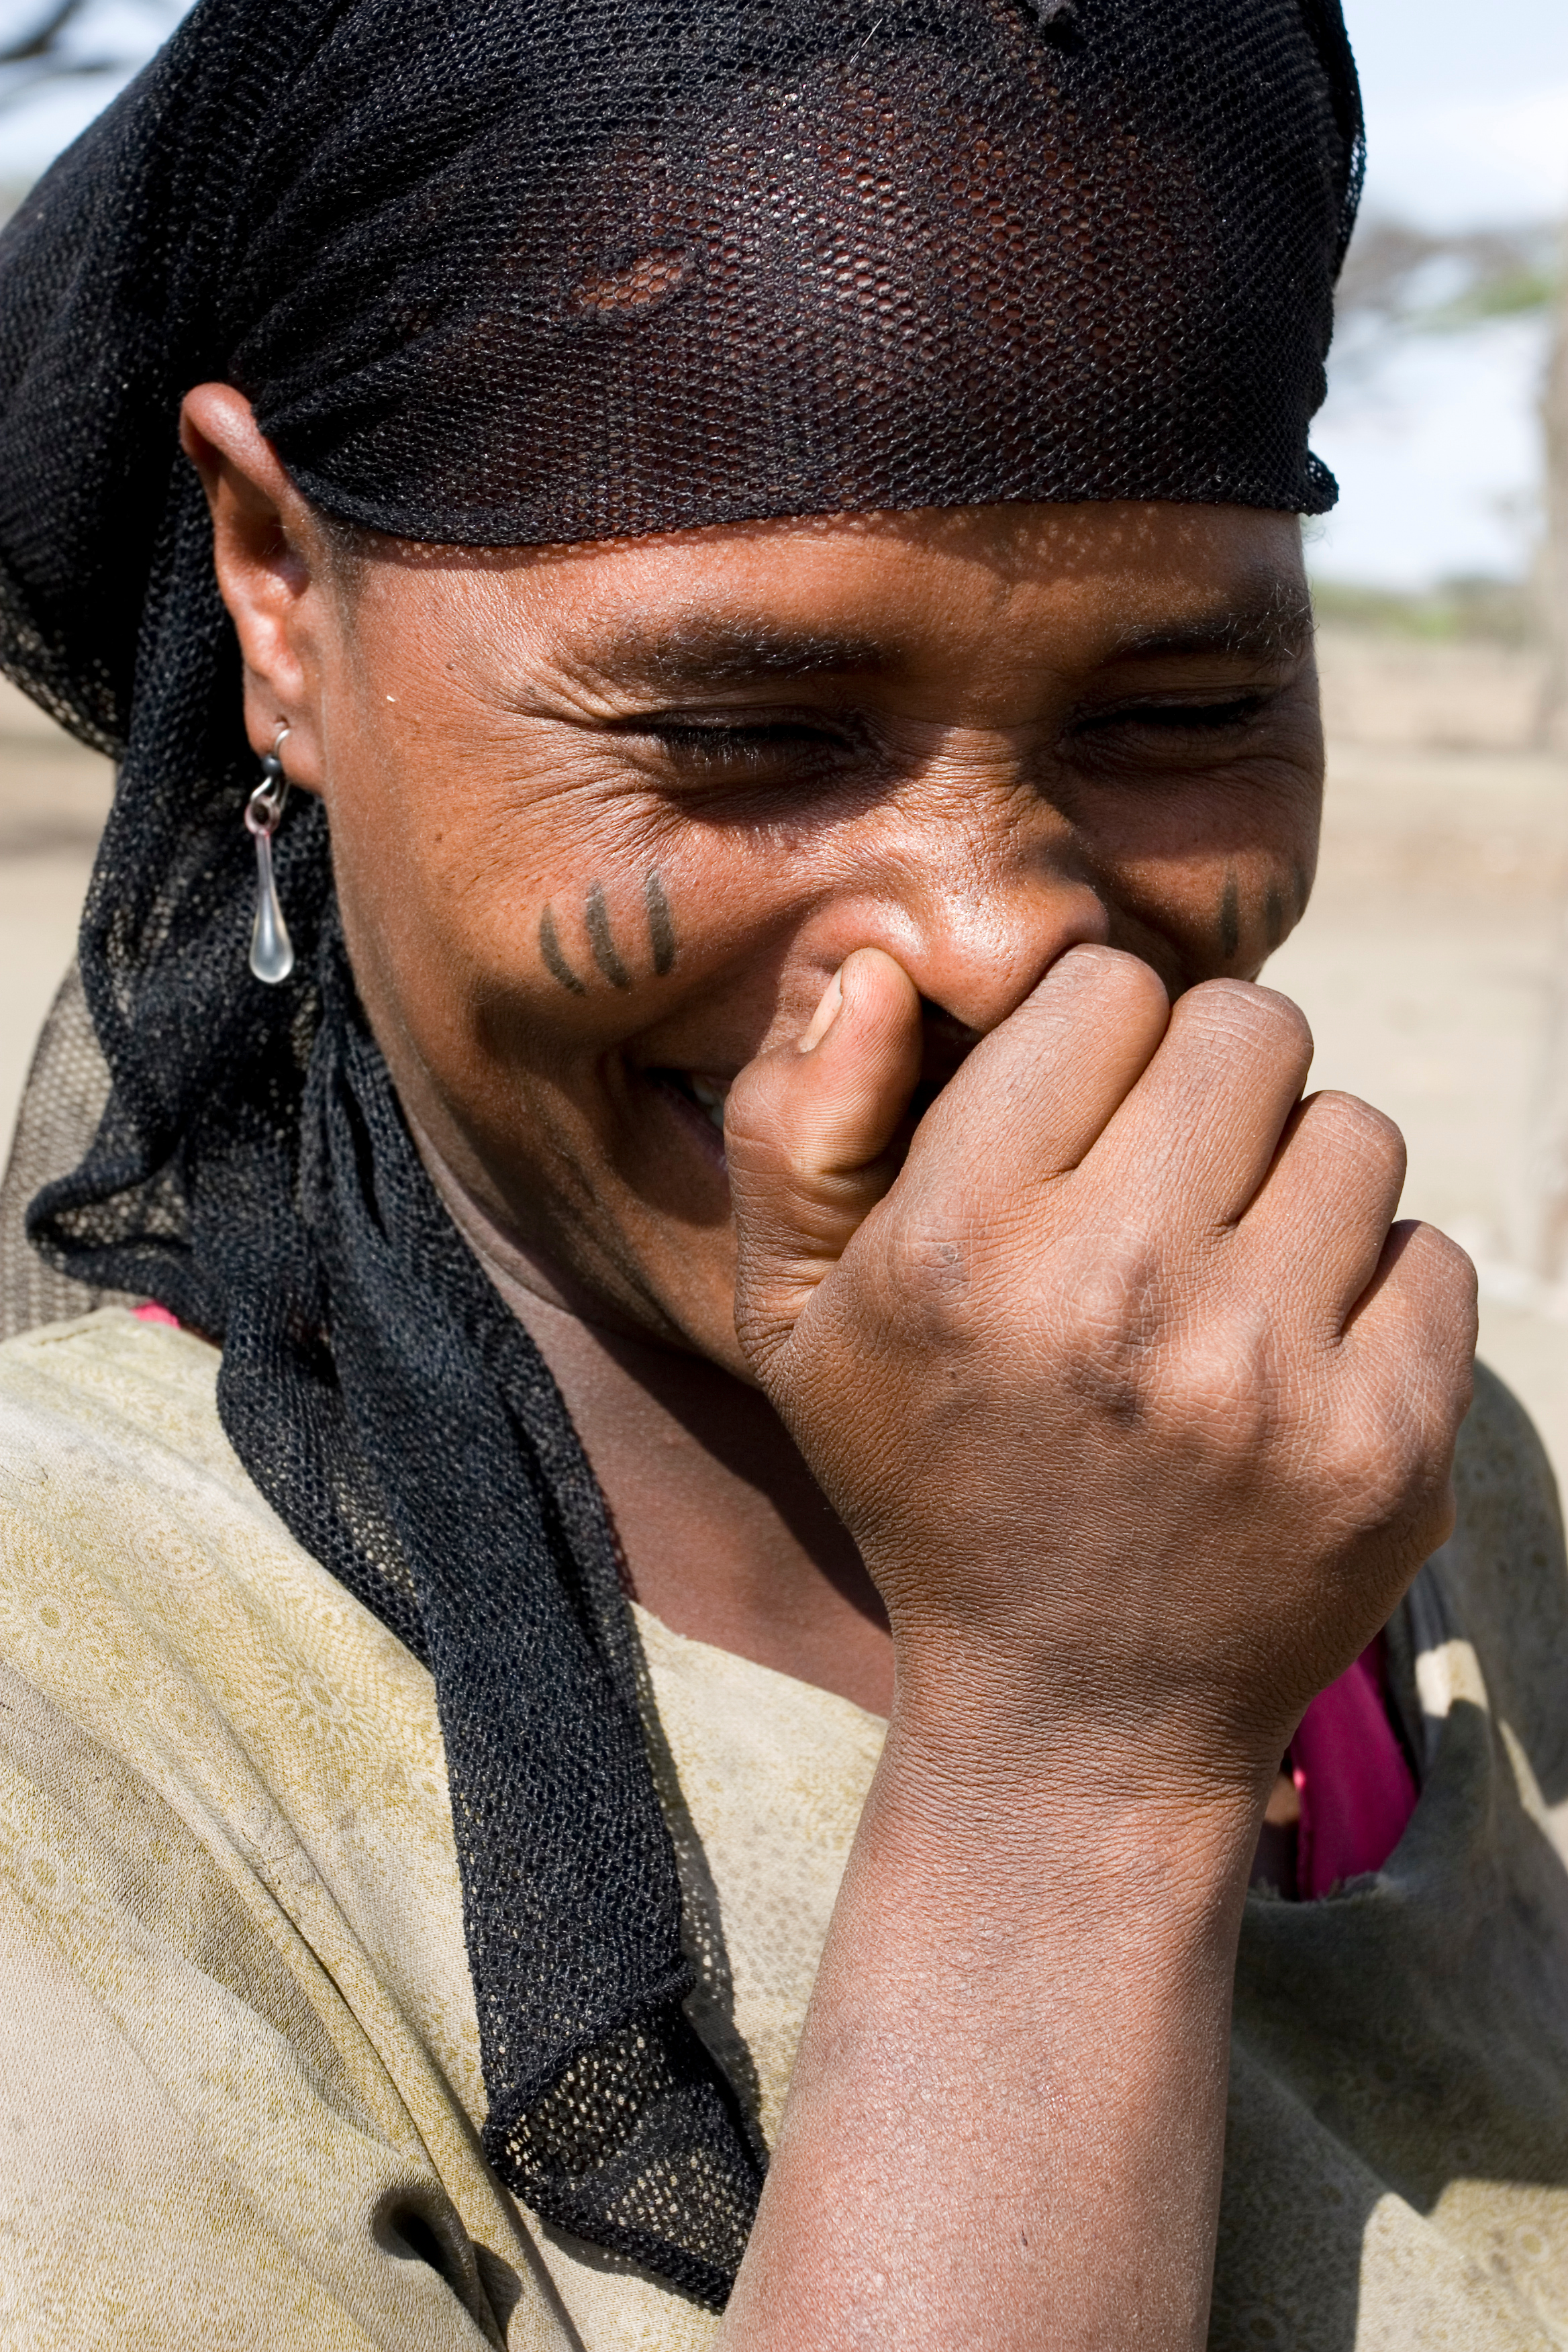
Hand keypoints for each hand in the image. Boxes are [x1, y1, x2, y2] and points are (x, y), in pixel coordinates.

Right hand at [725, 943, 1475, 1795]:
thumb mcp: (793, 1319)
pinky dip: (1375, 1292)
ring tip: (1232, 1278)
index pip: (1103, 989)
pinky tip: (1297, 1363)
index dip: (1093, 1040)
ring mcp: (1266, 1380)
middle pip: (1251, 1028)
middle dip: (1211, 1086)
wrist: (1073, 1719)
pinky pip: (1433, 1257)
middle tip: (1171, 1183)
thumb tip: (874, 970)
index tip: (1077, 1122)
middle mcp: (1117, 1298)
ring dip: (1298, 1182)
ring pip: (1356, 1130)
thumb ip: (794, 1126)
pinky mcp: (1386, 1450)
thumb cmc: (929, 1479)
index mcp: (962, 1245)